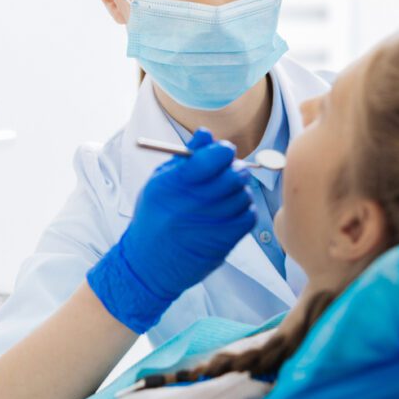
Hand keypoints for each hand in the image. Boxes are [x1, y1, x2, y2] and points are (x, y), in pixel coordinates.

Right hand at [87, 129, 256, 332]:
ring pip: (243, 195)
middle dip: (234, 169)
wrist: (149, 264)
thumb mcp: (160, 182)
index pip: (213, 157)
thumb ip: (186, 158)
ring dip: (239, 191)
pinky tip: (230, 211)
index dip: (223, 150)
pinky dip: (244, 210)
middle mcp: (193, 203)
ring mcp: (211, 224)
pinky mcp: (224, 242)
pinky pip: (248, 216)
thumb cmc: (153, 217)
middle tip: (229, 171)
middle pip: (234, 175)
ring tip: (224, 196)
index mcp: (175, 184)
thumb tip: (206, 134)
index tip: (222, 152)